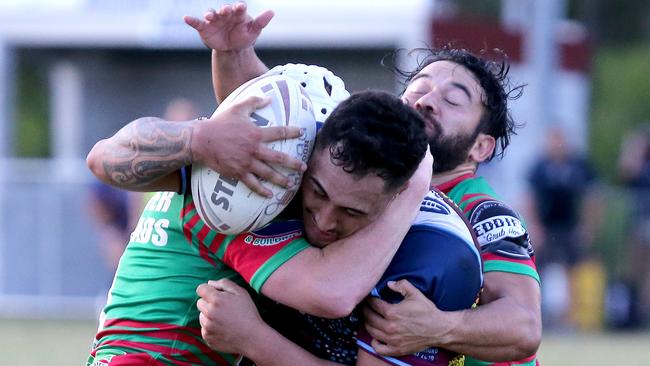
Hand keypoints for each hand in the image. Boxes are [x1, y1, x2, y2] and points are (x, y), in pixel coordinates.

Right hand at [184, 2, 273, 50]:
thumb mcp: (254, 31)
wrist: (233, 49)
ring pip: (210, 14)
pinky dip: (191, 20)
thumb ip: (261, 22)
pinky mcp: (204, 27)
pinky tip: (186, 18)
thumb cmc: (244, 36)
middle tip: (226, 11)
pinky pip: (197, 23)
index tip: (240, 7)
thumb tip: (272, 12)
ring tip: (209, 16)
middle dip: (224, 9)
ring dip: (209, 14)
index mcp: (238, 13)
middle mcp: (225, 14)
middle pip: (223, 9)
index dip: (239, 7)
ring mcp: (214, 20)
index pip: (238, 8)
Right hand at [191, 95, 306, 197]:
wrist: (202, 140)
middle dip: (293, 163)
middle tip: (303, 168)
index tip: (302, 133)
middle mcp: (254, 149)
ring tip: (290, 185)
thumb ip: (254, 101)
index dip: (292, 132)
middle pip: (279, 158)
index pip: (280, 133)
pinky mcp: (238, 172)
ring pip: (268, 173)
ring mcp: (247, 162)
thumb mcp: (238, 108)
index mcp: (256, 134)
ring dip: (281, 180)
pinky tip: (270, 196)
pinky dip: (262, 191)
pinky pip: (253, 184)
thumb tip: (268, 98)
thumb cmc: (220, 122)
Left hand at [196, 279, 265, 354]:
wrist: (253, 338)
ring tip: (224, 319)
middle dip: (209, 303)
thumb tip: (210, 283)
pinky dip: (211, 328)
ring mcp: (207, 327)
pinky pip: (204, 329)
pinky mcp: (207, 337)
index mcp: (216, 300)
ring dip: (209, 316)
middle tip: (223, 308)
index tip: (216, 294)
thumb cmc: (248, 313)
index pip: (201, 289)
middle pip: (200, 303)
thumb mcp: (241, 293)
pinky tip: (223, 328)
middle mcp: (208, 313)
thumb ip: (224, 283)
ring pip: (202, 316)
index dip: (208, 290)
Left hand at [362, 279, 454, 355]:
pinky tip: (376, 336)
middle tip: (365, 306)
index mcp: (392, 312)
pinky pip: (379, 348)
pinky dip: (374, 343)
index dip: (369, 299)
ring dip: (367, 324)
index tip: (368, 297)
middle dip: (365, 310)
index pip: (373, 304)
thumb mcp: (415, 293)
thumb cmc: (427, 311)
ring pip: (371, 332)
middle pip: (369, 318)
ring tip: (369, 318)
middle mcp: (390, 327)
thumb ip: (401, 285)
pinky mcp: (396, 349)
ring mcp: (392, 340)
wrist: (439, 329)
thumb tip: (389, 284)